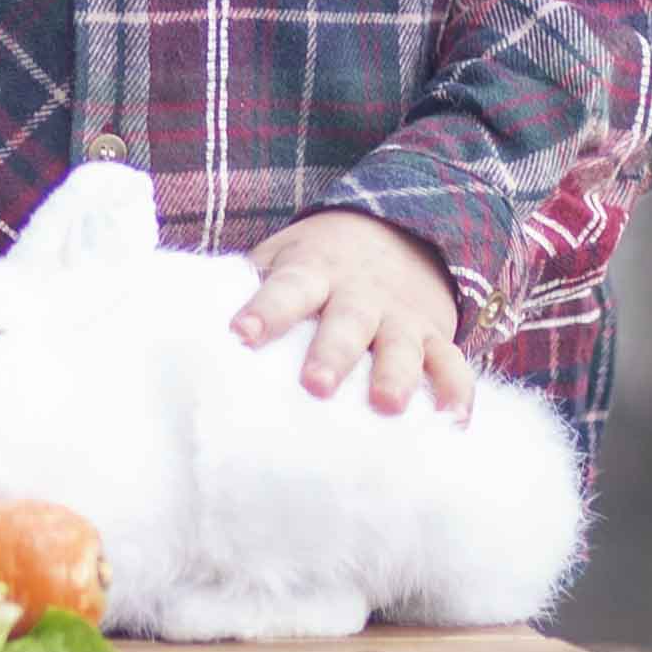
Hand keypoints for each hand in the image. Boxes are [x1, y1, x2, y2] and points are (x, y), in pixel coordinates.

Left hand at [234, 209, 473, 417]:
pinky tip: (454, 422)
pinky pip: (452, 364)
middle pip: (347, 322)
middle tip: (315, 386)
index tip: (241, 335)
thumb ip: (252, 287)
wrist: (403, 229)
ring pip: (402, 346)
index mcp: (314, 271)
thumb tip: (195, 328)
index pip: (287, 288)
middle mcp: (360, 294)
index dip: (265, 310)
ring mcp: (402, 315)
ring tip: (387, 406)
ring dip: (396, 375)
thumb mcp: (286, 256)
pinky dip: (457, 392)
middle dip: (332, 354)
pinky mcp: (436, 335)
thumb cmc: (321, 261)